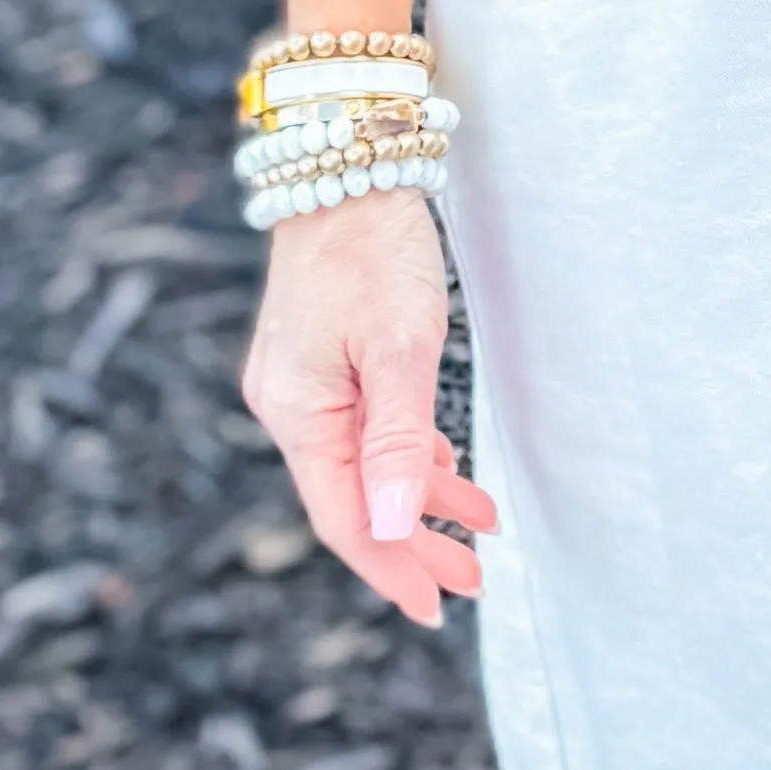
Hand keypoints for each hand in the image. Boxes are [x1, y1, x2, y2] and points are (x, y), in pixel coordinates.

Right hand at [237, 189, 497, 633]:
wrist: (344, 162)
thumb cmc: (372, 249)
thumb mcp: (398, 349)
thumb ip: (398, 441)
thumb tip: (398, 524)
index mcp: (297, 413)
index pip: (344, 517)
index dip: (392, 567)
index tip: (437, 607)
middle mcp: (289, 405)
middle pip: (353, 498)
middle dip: (414, 544)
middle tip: (473, 580)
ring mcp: (303, 382)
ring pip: (365, 464)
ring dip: (422, 498)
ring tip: (481, 528)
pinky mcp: (323, 358)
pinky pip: (365, 428)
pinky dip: (409, 454)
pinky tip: (447, 467)